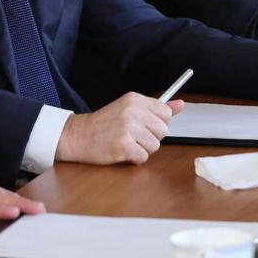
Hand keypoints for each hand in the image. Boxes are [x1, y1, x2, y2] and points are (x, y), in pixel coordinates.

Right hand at [55, 92, 182, 164]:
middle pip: (163, 131)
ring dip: (142, 149)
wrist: (77, 136)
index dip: (156, 123)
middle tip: (131, 135)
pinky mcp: (123, 145)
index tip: (143, 125)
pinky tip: (121, 151)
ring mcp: (128, 128)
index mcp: (135, 99)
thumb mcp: (128, 109)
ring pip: (155, 146)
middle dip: (150, 137)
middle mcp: (133, 111)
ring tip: (126, 143)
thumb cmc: (103, 124)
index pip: (166, 113)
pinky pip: (143, 157)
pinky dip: (134, 158)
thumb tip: (181, 105)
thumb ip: (156, 108)